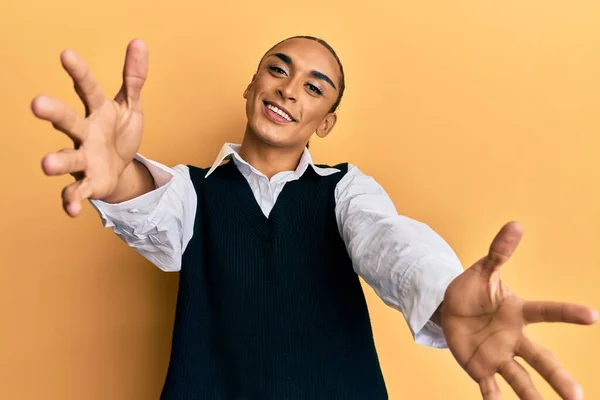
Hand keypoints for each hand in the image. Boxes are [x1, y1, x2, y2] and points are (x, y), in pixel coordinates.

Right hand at [32, 39, 148, 216]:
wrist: (122, 170)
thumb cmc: (120, 134)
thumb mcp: (131, 106)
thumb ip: (134, 78)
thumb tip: (139, 42)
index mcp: (98, 112)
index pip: (89, 89)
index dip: (79, 73)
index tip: (66, 54)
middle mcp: (85, 133)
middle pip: (68, 121)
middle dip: (54, 113)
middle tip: (37, 103)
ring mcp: (84, 158)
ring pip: (67, 158)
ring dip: (57, 161)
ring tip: (46, 164)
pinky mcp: (88, 182)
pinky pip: (76, 191)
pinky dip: (72, 200)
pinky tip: (72, 210)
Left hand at [441, 221, 597, 399]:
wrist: (449, 310)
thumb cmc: (472, 291)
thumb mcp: (483, 270)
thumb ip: (499, 252)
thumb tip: (516, 224)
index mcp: (517, 312)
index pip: (545, 311)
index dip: (566, 314)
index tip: (592, 316)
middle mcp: (514, 338)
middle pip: (540, 357)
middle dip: (558, 376)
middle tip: (577, 396)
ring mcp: (498, 356)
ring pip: (520, 379)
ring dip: (532, 396)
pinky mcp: (480, 368)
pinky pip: (489, 387)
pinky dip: (493, 399)